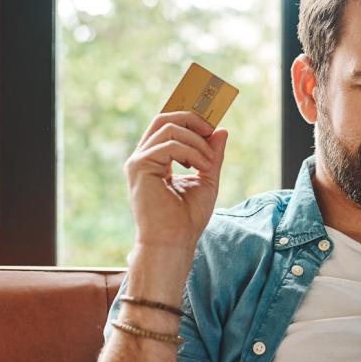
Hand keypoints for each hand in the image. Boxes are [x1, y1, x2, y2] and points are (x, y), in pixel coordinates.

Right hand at [124, 111, 228, 252]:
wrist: (174, 242)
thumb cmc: (187, 218)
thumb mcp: (207, 179)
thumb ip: (212, 155)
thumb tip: (221, 130)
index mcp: (156, 160)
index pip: (167, 126)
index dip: (188, 119)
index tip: (212, 126)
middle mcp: (143, 158)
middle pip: (163, 118)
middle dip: (191, 119)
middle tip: (211, 130)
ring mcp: (139, 162)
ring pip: (169, 128)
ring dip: (196, 141)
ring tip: (209, 162)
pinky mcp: (139, 167)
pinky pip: (170, 144)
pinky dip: (192, 153)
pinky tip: (201, 168)